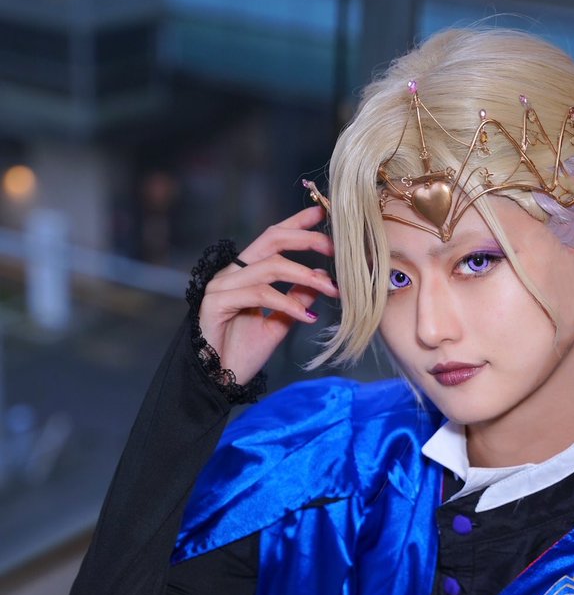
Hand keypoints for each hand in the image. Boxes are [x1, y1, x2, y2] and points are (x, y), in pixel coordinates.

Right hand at [198, 204, 337, 384]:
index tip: (324, 213)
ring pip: (270, 266)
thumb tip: (321, 280)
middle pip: (271, 239)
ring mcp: (222, 285)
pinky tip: (307, 318)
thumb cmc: (242, 354)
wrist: (217, 381)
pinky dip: (287, 303)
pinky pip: (259, 294)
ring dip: (307, 276)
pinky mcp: (217, 302)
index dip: (298, 223)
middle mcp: (232, 272)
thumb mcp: (278, 323)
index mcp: (246, 273)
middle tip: (336, 246)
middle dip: (306, 238)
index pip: (273, 238)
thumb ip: (296, 300)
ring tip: (333, 290)